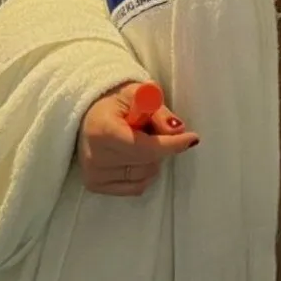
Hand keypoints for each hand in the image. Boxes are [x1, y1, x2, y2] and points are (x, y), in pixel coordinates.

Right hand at [77, 81, 198, 196]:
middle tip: (154, 129)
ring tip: (140, 140)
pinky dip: (143, 173)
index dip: (170, 144)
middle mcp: (95, 156)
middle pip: (147, 160)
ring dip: (152, 159)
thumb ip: (158, 110)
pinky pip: (136, 187)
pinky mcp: (95, 185)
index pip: (144, 147)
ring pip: (145, 175)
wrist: (88, 115)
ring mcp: (94, 174)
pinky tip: (134, 156)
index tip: (192, 138)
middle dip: (161, 146)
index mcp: (102, 130)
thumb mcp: (137, 94)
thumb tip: (178, 130)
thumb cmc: (115, 103)